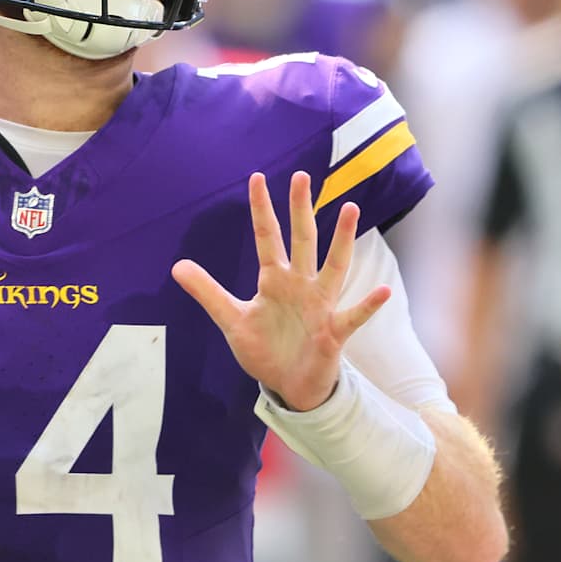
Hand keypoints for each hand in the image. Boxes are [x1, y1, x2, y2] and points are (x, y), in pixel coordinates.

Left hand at [172, 171, 390, 410]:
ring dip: (342, 240)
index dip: (261, 209)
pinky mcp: (334, 332)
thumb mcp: (231, 319)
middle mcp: (300, 285)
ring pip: (333, 267)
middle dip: (301, 209)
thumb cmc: (265, 349)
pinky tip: (383, 290)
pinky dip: (368, 305)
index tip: (256, 178)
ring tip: (350, 210)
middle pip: (302, 240)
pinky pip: (354, 315)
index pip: (267, 237)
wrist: (288, 385)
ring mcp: (320, 306)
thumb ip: (208, 292)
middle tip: (302, 176)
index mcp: (274, 280)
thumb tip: (177, 266)